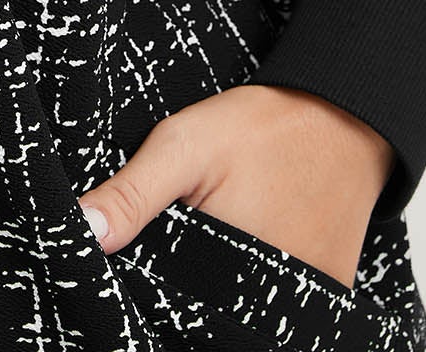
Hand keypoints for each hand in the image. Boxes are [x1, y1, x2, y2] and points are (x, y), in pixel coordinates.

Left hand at [75, 83, 394, 289]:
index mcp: (224, 269)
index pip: (166, 297)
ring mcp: (300, 305)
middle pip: (201, 303)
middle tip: (197, 218)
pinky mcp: (324, 298)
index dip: (148, 273)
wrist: (342, 119)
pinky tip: (246, 238)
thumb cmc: (262, 129)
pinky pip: (270, 301)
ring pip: (233, 306)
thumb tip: (83, 234)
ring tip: (224, 224)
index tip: (150, 240)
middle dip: (182, 275)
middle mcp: (264, 300)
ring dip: (216, 278)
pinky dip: (249, 278)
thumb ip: (132, 195)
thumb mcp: (183, 146)